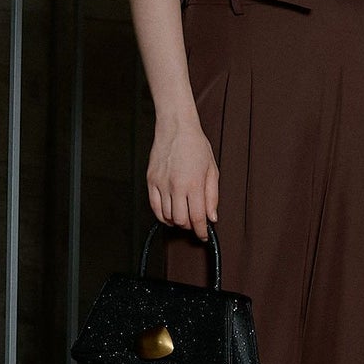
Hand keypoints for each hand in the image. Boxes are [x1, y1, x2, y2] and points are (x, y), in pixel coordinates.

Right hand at [147, 116, 218, 242]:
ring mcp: (161, 184)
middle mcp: (176, 186)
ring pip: (167, 216)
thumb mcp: (212, 170)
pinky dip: (162, 215)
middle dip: (190, 226)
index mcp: (194, 184)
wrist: (176, 127)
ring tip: (184, 214)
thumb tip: (212, 217)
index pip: (198, 217)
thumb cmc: (196, 145)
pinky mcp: (151, 181)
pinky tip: (170, 214)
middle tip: (195, 222)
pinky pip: (154, 207)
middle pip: (181, 221)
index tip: (204, 235)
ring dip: (177, 221)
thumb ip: (212, 196)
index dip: (202, 231)